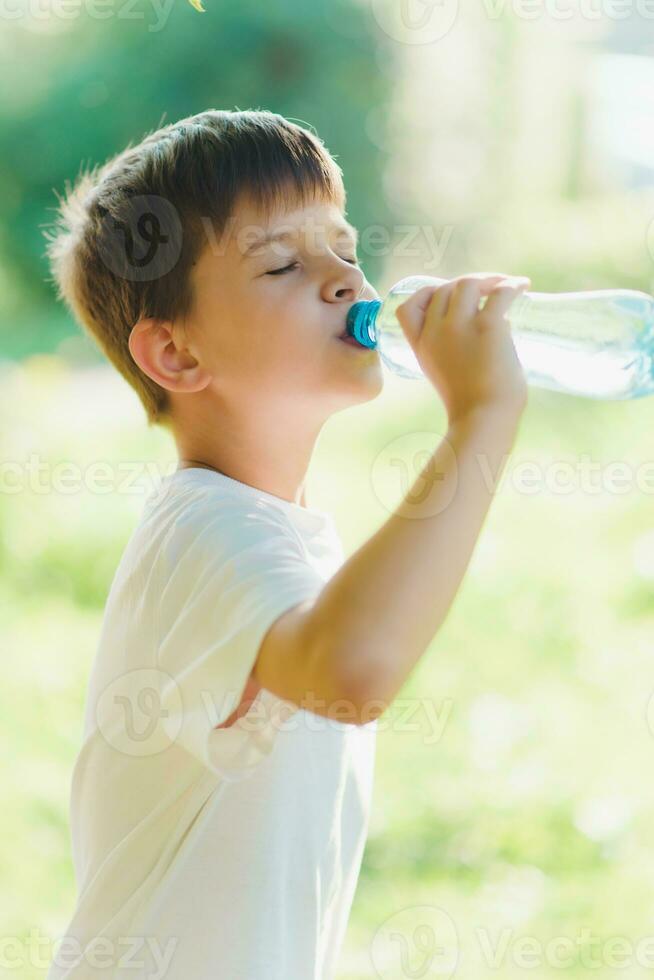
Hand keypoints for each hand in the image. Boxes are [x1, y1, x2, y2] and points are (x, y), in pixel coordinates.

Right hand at [395, 272, 530, 422]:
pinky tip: (522, 286)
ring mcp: (459, 327)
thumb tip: (492, 323)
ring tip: (505, 286)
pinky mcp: (487, 326)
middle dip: (464, 284)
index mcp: (421, 347)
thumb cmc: (473, 405)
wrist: (483, 419)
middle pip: (443, 289)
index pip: (407, 307)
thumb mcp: (447, 375)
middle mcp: (435, 332)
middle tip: (488, 290)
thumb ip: (454, 351)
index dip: (425, 295)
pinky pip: (499, 291)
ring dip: (487, 279)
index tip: (446, 295)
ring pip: (467, 283)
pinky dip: (512, 284)